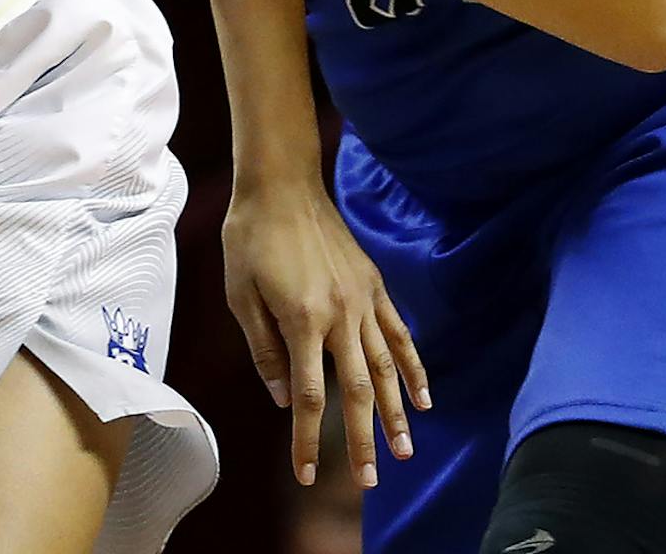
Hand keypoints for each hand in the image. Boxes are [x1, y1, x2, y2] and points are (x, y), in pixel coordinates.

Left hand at [222, 185, 429, 490]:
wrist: (281, 184)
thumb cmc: (250, 237)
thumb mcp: (240, 295)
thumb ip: (264, 349)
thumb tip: (282, 399)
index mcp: (303, 320)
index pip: (309, 396)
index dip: (309, 440)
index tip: (308, 475)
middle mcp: (341, 315)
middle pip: (357, 391)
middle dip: (362, 440)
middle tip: (370, 481)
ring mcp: (363, 301)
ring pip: (387, 368)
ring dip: (397, 414)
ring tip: (406, 451)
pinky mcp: (375, 286)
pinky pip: (400, 335)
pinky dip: (415, 368)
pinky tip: (425, 397)